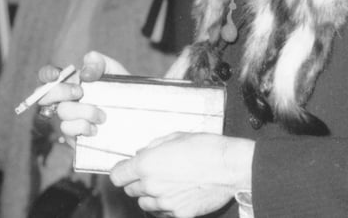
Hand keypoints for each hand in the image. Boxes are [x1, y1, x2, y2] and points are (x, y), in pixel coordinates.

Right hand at [36, 51, 128, 137]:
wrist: (136, 122)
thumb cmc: (122, 93)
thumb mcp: (114, 72)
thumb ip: (99, 62)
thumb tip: (84, 72)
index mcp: (71, 82)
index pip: (48, 76)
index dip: (46, 74)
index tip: (56, 75)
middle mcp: (65, 100)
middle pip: (45, 94)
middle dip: (62, 91)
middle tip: (80, 92)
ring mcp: (68, 119)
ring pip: (62, 111)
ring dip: (83, 111)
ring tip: (103, 116)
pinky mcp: (72, 136)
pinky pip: (67, 128)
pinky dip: (82, 126)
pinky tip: (96, 129)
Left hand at [109, 132, 252, 217]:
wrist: (230, 167)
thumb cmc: (206, 148)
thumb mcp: (174, 138)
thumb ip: (152, 147)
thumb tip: (141, 153)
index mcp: (146, 164)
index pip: (117, 176)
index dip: (121, 172)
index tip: (126, 171)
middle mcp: (152, 185)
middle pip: (131, 190)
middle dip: (138, 183)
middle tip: (153, 175)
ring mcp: (166, 202)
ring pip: (145, 204)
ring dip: (150, 196)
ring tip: (166, 186)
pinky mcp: (180, 214)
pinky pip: (164, 213)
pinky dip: (167, 207)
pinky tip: (178, 195)